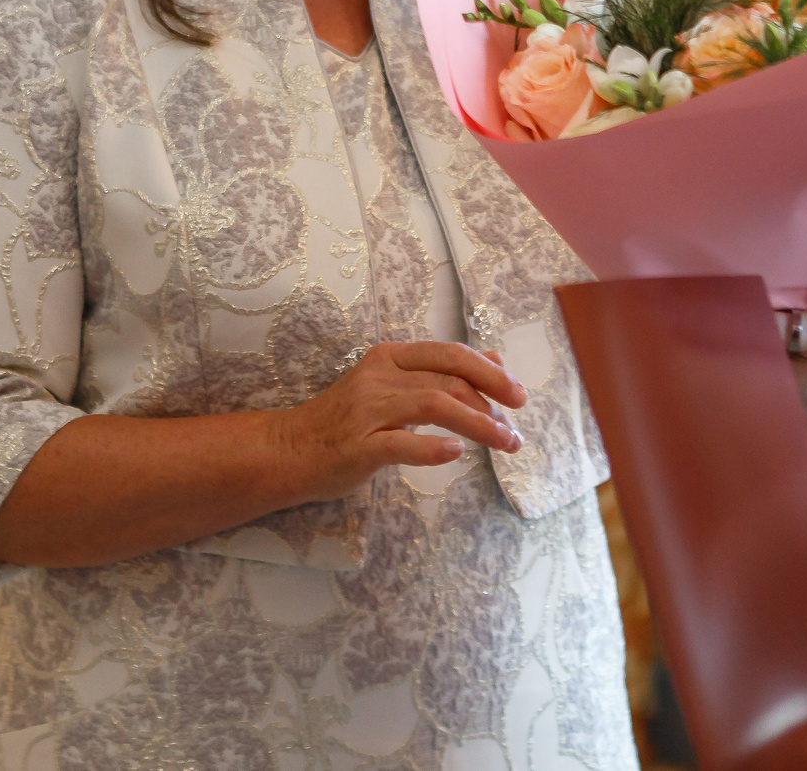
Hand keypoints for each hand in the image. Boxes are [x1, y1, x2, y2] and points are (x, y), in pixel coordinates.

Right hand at [268, 341, 527, 502]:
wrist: (288, 449)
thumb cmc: (345, 421)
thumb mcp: (392, 387)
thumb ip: (440, 374)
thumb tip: (494, 360)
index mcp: (390, 357)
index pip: (449, 354)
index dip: (489, 371)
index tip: (517, 395)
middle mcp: (380, 376)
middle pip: (448, 378)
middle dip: (492, 400)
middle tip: (517, 427)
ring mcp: (367, 411)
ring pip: (434, 405)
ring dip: (477, 424)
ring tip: (505, 443)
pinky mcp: (358, 447)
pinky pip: (401, 444)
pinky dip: (432, 448)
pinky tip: (456, 453)